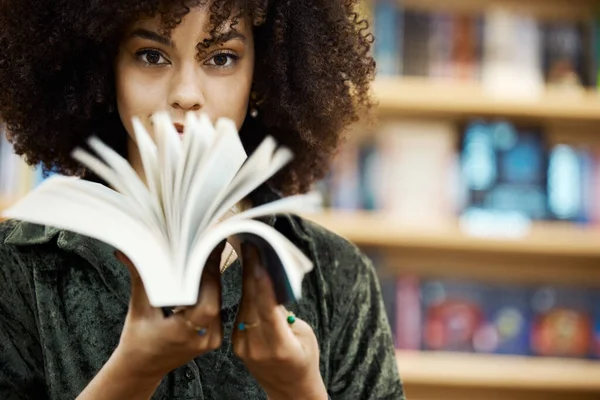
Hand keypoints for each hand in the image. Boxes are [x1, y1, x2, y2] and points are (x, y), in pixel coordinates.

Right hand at [112, 241, 225, 380]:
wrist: (143, 367)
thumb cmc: (137, 340)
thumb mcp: (138, 309)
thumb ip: (140, 279)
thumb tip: (126, 253)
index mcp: (184, 333)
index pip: (206, 298)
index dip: (210, 272)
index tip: (207, 248)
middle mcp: (203, 338)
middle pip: (216, 296)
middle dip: (212, 270)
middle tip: (209, 244)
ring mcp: (211, 339)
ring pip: (219, 300)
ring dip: (213, 278)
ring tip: (209, 254)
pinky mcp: (214, 336)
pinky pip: (217, 308)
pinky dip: (212, 291)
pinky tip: (208, 273)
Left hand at [232, 244, 327, 399]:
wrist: (289, 389)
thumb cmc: (305, 358)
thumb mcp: (305, 334)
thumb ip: (286, 312)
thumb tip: (271, 286)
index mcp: (280, 344)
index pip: (268, 307)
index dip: (262, 281)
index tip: (258, 258)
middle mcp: (257, 346)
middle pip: (251, 301)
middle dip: (251, 271)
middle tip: (251, 245)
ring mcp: (243, 346)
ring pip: (244, 304)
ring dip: (247, 279)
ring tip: (249, 254)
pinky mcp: (237, 344)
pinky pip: (241, 313)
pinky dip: (246, 294)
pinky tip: (248, 277)